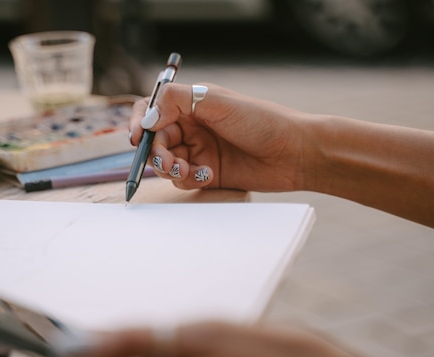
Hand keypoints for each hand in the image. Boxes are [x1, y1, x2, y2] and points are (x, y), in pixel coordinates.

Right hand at [129, 83, 307, 192]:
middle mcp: (192, 126)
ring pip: (166, 162)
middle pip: (155, 140)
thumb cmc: (262, 121)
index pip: (152, 109)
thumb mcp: (217, 101)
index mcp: (192, 103)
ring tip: (187, 170)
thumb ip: (176, 100)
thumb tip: (146, 116)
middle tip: (168, 161)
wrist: (295, 153)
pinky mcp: (207, 173)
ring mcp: (199, 151)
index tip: (138, 137)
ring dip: (170, 168)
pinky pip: (183, 179)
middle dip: (156, 152)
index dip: (139, 122)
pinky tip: (207, 176)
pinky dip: (188, 179)